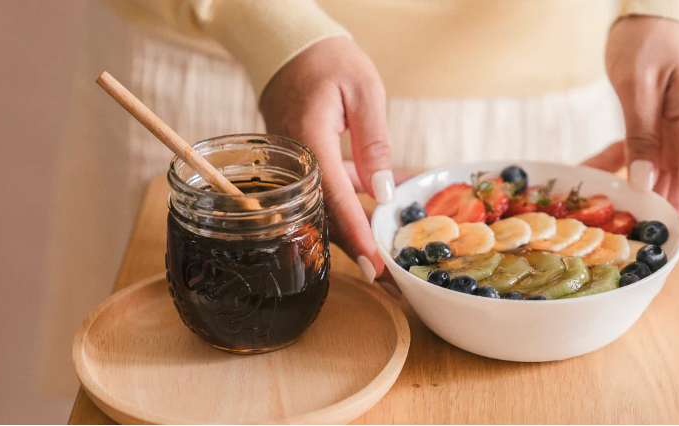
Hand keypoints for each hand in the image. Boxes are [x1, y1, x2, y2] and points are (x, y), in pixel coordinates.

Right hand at [260, 37, 393, 284]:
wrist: (288, 50)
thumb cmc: (328, 62)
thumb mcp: (363, 92)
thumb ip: (374, 143)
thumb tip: (384, 193)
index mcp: (309, 142)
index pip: (335, 199)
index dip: (357, 236)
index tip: (377, 268)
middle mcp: (294, 164)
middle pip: (325, 218)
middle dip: (358, 252)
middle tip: (390, 283)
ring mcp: (291, 168)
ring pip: (323, 212)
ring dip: (354, 237)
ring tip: (386, 265)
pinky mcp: (298, 167)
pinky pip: (324, 195)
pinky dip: (350, 209)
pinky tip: (378, 214)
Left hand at [606, 16, 678, 264]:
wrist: (652, 13)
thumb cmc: (651, 40)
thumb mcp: (641, 85)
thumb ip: (643, 135)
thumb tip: (644, 183)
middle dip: (665, 223)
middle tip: (645, 258)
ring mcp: (676, 133)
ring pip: (656, 179)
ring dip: (633, 202)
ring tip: (608, 230)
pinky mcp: (656, 130)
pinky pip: (636, 159)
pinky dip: (611, 170)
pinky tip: (585, 181)